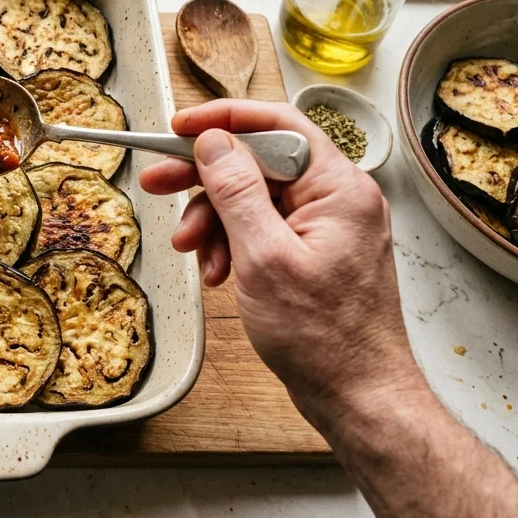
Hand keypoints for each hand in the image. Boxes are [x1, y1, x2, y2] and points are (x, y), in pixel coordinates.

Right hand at [139, 100, 422, 424]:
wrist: (358, 397)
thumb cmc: (323, 338)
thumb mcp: (264, 258)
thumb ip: (237, 192)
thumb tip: (214, 143)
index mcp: (338, 188)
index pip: (278, 125)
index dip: (223, 120)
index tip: (179, 127)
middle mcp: (337, 199)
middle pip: (259, 162)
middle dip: (205, 177)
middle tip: (158, 184)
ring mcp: (327, 227)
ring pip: (255, 198)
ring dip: (214, 221)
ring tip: (191, 252)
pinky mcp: (314, 252)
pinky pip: (263, 229)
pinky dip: (232, 245)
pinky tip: (219, 272)